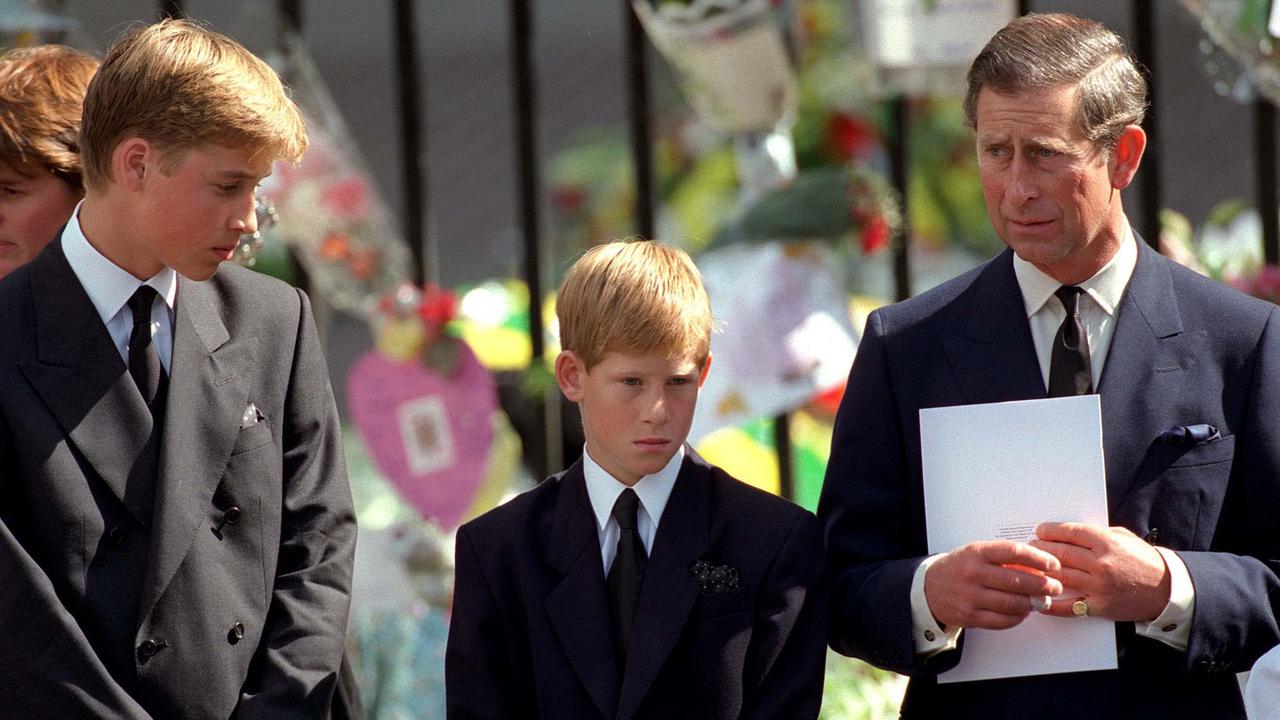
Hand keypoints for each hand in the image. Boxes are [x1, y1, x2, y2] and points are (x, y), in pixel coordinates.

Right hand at [924, 541, 1063, 629]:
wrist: (930, 587)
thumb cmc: (960, 568)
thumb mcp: (978, 553)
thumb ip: (1005, 558)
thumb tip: (1038, 568)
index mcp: (977, 552)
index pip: (1014, 552)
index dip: (1038, 558)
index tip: (1052, 564)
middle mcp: (973, 573)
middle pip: (1016, 580)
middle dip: (1042, 585)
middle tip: (1055, 586)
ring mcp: (971, 596)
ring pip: (1011, 603)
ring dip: (1032, 603)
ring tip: (1042, 601)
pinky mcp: (970, 616)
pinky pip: (1002, 620)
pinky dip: (1018, 617)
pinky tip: (1024, 612)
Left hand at [1030, 522, 1170, 621]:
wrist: (1166, 589)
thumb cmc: (1143, 560)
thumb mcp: (1123, 537)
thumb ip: (1097, 534)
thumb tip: (1068, 532)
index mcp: (1106, 542)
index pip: (1069, 532)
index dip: (1049, 531)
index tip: (1040, 531)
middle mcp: (1100, 563)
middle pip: (1059, 553)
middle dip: (1040, 549)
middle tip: (1030, 547)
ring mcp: (1099, 586)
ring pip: (1059, 576)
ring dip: (1041, 571)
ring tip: (1031, 567)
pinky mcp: (1099, 606)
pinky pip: (1068, 606)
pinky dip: (1051, 603)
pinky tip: (1038, 598)